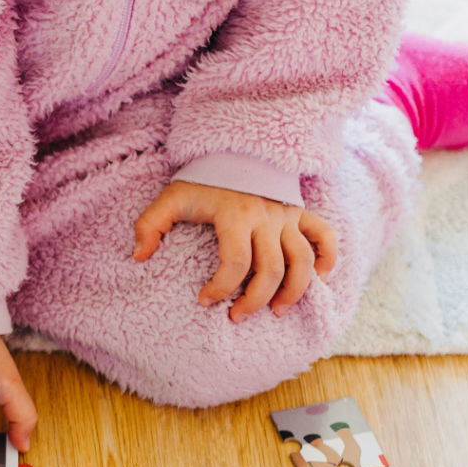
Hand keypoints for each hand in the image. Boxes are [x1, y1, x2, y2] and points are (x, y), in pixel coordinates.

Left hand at [132, 180, 336, 321]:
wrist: (234, 150)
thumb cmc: (202, 181)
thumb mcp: (171, 198)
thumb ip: (150, 225)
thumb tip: (139, 256)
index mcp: (235, 214)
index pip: (236, 262)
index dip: (221, 288)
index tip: (204, 300)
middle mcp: (266, 216)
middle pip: (271, 269)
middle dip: (255, 300)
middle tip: (237, 316)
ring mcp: (287, 216)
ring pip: (302, 261)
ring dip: (293, 291)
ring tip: (276, 311)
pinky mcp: (301, 213)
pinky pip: (325, 237)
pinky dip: (328, 259)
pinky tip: (320, 282)